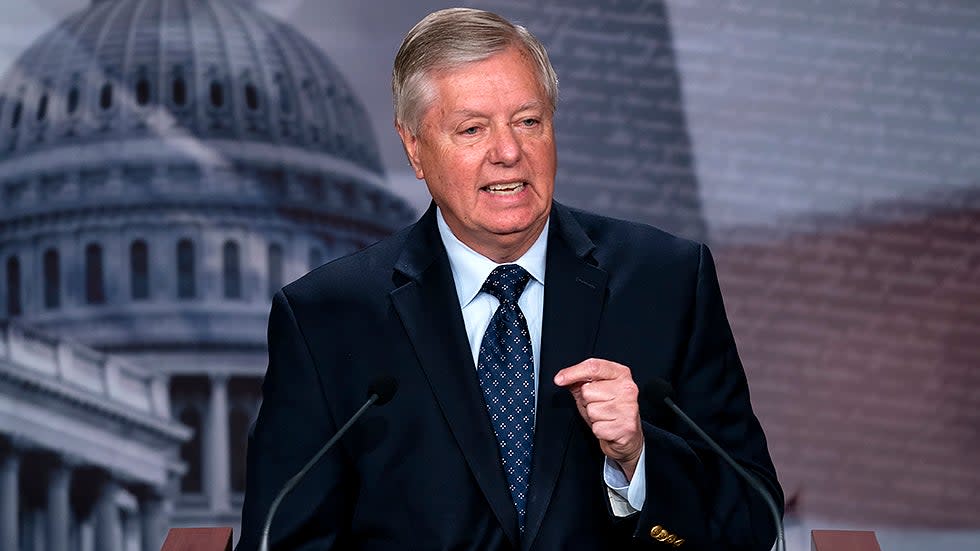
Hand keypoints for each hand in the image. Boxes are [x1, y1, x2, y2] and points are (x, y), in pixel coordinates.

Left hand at [554, 358, 642, 479]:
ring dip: (593, 416)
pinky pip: (597, 427)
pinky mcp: (626, 427)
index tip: (559, 379)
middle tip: (599, 405)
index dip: (573, 372)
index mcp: (621, 373)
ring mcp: (629, 408)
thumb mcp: (594, 390)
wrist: (627, 435)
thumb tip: (561, 378)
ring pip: (592, 410)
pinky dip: (598, 430)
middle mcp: (628, 388)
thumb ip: (579, 380)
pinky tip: (608, 426)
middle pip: (588, 391)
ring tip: (604, 416)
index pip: (593, 367)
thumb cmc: (609, 409)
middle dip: (587, 401)